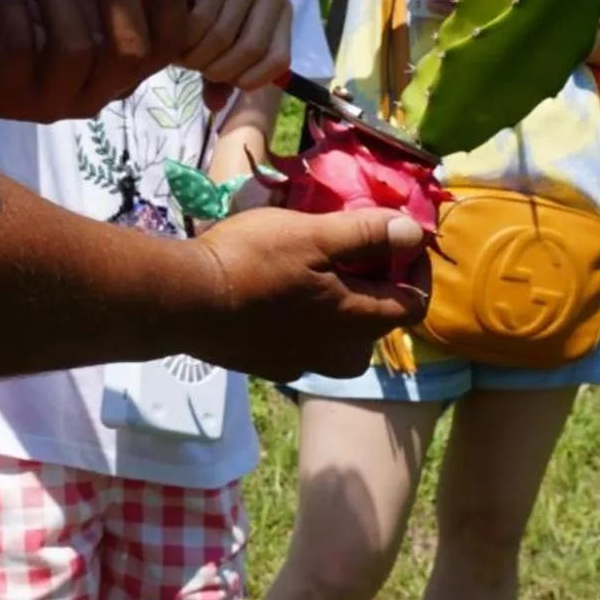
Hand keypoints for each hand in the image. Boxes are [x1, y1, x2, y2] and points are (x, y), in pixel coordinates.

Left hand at [0, 0, 184, 122]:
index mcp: (123, 70)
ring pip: (75, 52)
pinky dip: (15, 9)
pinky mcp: (5, 98)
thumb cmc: (29, 9)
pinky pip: (20, 51)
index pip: (168, 46)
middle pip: (128, 52)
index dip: (168, 2)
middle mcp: (94, 96)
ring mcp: (50, 104)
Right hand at [138, 0, 292, 110]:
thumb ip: (220, 78)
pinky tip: (169, 30)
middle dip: (214, 68)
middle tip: (191, 64)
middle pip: (250, 50)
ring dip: (193, 54)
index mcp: (282, 6)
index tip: (219, 78)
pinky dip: (182, 36)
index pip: (278, 60)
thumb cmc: (192, 8)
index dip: (246, 79)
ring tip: (178, 48)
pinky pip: (201, 19)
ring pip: (222, 37)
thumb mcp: (212, 49)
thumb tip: (217, 105)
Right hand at [185, 208, 430, 381]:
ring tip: (323, 285)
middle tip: (360, 260)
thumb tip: (415, 233)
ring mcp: (298, 364)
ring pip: (341, 348)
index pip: (411, 306)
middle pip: (377, 330)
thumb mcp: (313, 234)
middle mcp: (333, 351)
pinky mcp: (267, 366)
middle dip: (379, 296)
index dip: (417, 272)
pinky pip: (304, 351)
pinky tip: (284, 305)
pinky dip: (308, 329)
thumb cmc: (251, 261)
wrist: (183, 302)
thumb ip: (366, 234)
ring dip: (344, 319)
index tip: (402, 243)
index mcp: (353, 319)